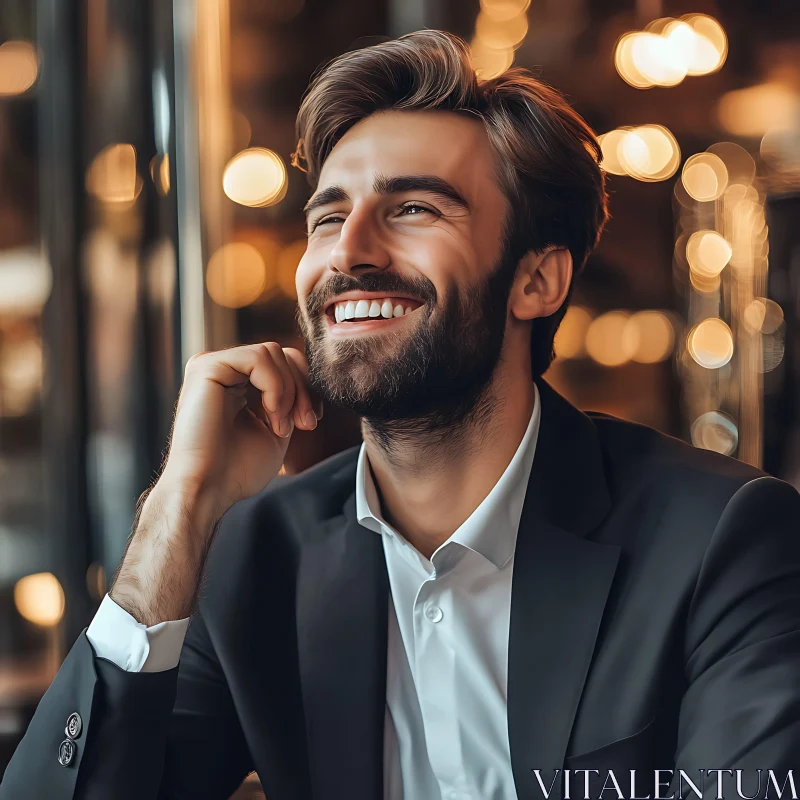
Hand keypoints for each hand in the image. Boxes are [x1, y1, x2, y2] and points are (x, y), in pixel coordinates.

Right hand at [111, 344, 322, 624]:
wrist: (207, 490)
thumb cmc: (236, 470)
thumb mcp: (276, 428)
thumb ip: (289, 400)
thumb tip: (312, 380)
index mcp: (237, 383)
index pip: (284, 363)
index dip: (306, 387)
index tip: (312, 421)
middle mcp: (224, 370)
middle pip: (282, 353)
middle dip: (303, 389)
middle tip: (305, 424)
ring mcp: (213, 365)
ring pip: (273, 352)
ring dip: (289, 392)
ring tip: (280, 427)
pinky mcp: (207, 366)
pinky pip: (259, 357)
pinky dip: (275, 387)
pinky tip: (271, 416)